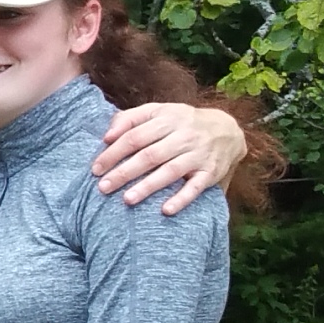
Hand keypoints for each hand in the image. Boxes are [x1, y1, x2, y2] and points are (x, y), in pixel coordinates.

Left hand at [92, 100, 246, 213]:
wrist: (227, 130)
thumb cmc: (181, 123)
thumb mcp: (158, 112)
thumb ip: (130, 118)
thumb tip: (106, 135)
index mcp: (167, 119)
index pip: (134, 136)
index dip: (113, 153)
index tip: (95, 169)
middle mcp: (183, 135)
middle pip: (149, 155)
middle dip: (124, 172)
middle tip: (103, 187)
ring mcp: (198, 154)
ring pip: (170, 171)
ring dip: (148, 186)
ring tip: (127, 200)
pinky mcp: (210, 172)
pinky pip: (196, 187)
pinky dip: (182, 199)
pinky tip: (165, 210)